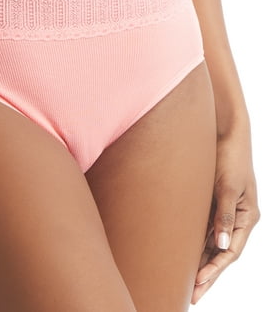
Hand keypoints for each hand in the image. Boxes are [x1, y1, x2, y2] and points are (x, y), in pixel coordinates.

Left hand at [192, 125, 259, 303]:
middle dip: (207, 274)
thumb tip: (222, 246)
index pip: (230, 253)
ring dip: (200, 261)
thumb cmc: (230, 158)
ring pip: (212, 243)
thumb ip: (224, 215)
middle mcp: (236, 219)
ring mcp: (223, 211)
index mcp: (246, 218)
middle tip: (190, 295)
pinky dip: (196, 242)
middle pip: (220, 253)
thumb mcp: (227, 186)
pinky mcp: (211, 203)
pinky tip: (184, 252)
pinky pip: (204, 228)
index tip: (197, 285)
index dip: (214, 271)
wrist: (224, 134)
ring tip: (185, 280)